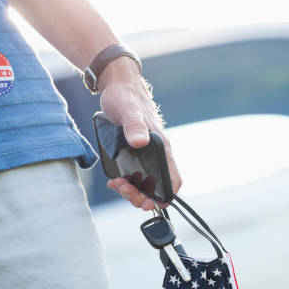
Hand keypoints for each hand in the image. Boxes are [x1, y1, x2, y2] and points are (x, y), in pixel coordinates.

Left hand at [98, 57, 181, 210]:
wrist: (118, 85)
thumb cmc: (125, 96)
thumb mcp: (127, 111)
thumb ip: (134, 126)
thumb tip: (140, 142)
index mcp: (162, 147)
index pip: (173, 180)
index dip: (165, 196)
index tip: (149, 202)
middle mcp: (158, 153)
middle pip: (159, 187)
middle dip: (142, 196)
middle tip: (124, 190)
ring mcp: (148, 155)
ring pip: (147, 184)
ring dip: (133, 191)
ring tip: (117, 184)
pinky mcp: (137, 154)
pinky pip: (137, 176)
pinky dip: (127, 183)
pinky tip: (115, 180)